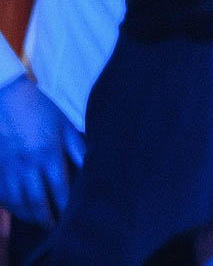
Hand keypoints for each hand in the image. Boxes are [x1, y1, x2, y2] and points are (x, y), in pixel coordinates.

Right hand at [0, 76, 83, 224]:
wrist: (6, 97)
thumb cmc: (41, 109)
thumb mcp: (65, 125)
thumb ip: (77, 148)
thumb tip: (91, 167)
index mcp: (48, 152)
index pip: (59, 187)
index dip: (66, 204)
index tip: (73, 216)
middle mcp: (27, 164)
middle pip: (37, 200)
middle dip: (47, 218)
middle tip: (56, 228)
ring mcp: (8, 167)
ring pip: (17, 201)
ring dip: (28, 215)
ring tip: (40, 222)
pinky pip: (2, 194)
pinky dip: (10, 206)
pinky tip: (19, 210)